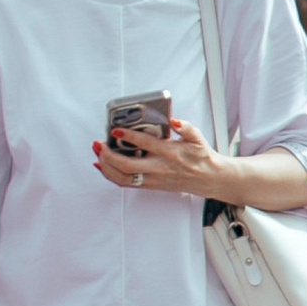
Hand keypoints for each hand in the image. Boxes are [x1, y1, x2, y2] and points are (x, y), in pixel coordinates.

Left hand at [91, 114, 239, 200]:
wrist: (208, 178)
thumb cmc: (200, 157)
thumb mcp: (197, 137)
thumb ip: (185, 127)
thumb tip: (173, 120)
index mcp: (171, 154)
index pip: (146, 144)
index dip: (129, 137)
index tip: (116, 130)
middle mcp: (160, 168)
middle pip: (128, 166)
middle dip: (109, 155)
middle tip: (99, 144)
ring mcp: (154, 179)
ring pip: (124, 178)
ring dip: (107, 167)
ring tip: (98, 154)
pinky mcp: (150, 185)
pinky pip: (126, 183)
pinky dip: (111, 176)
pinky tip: (102, 166)